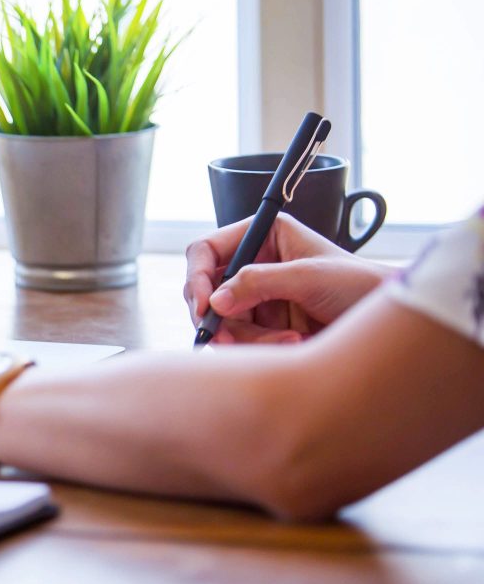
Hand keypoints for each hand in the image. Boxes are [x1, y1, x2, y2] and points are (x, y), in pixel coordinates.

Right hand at [183, 213, 395, 344]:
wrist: (386, 322)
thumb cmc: (359, 286)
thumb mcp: (308, 277)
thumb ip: (258, 283)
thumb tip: (215, 300)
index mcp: (264, 236)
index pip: (206, 250)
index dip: (196, 276)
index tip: (202, 304)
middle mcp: (255, 264)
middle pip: (208, 291)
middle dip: (221, 316)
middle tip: (227, 336)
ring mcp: (257, 297)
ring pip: (223, 321)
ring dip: (249, 336)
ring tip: (288, 339)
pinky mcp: (263, 325)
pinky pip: (240, 340)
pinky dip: (260, 346)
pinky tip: (292, 341)